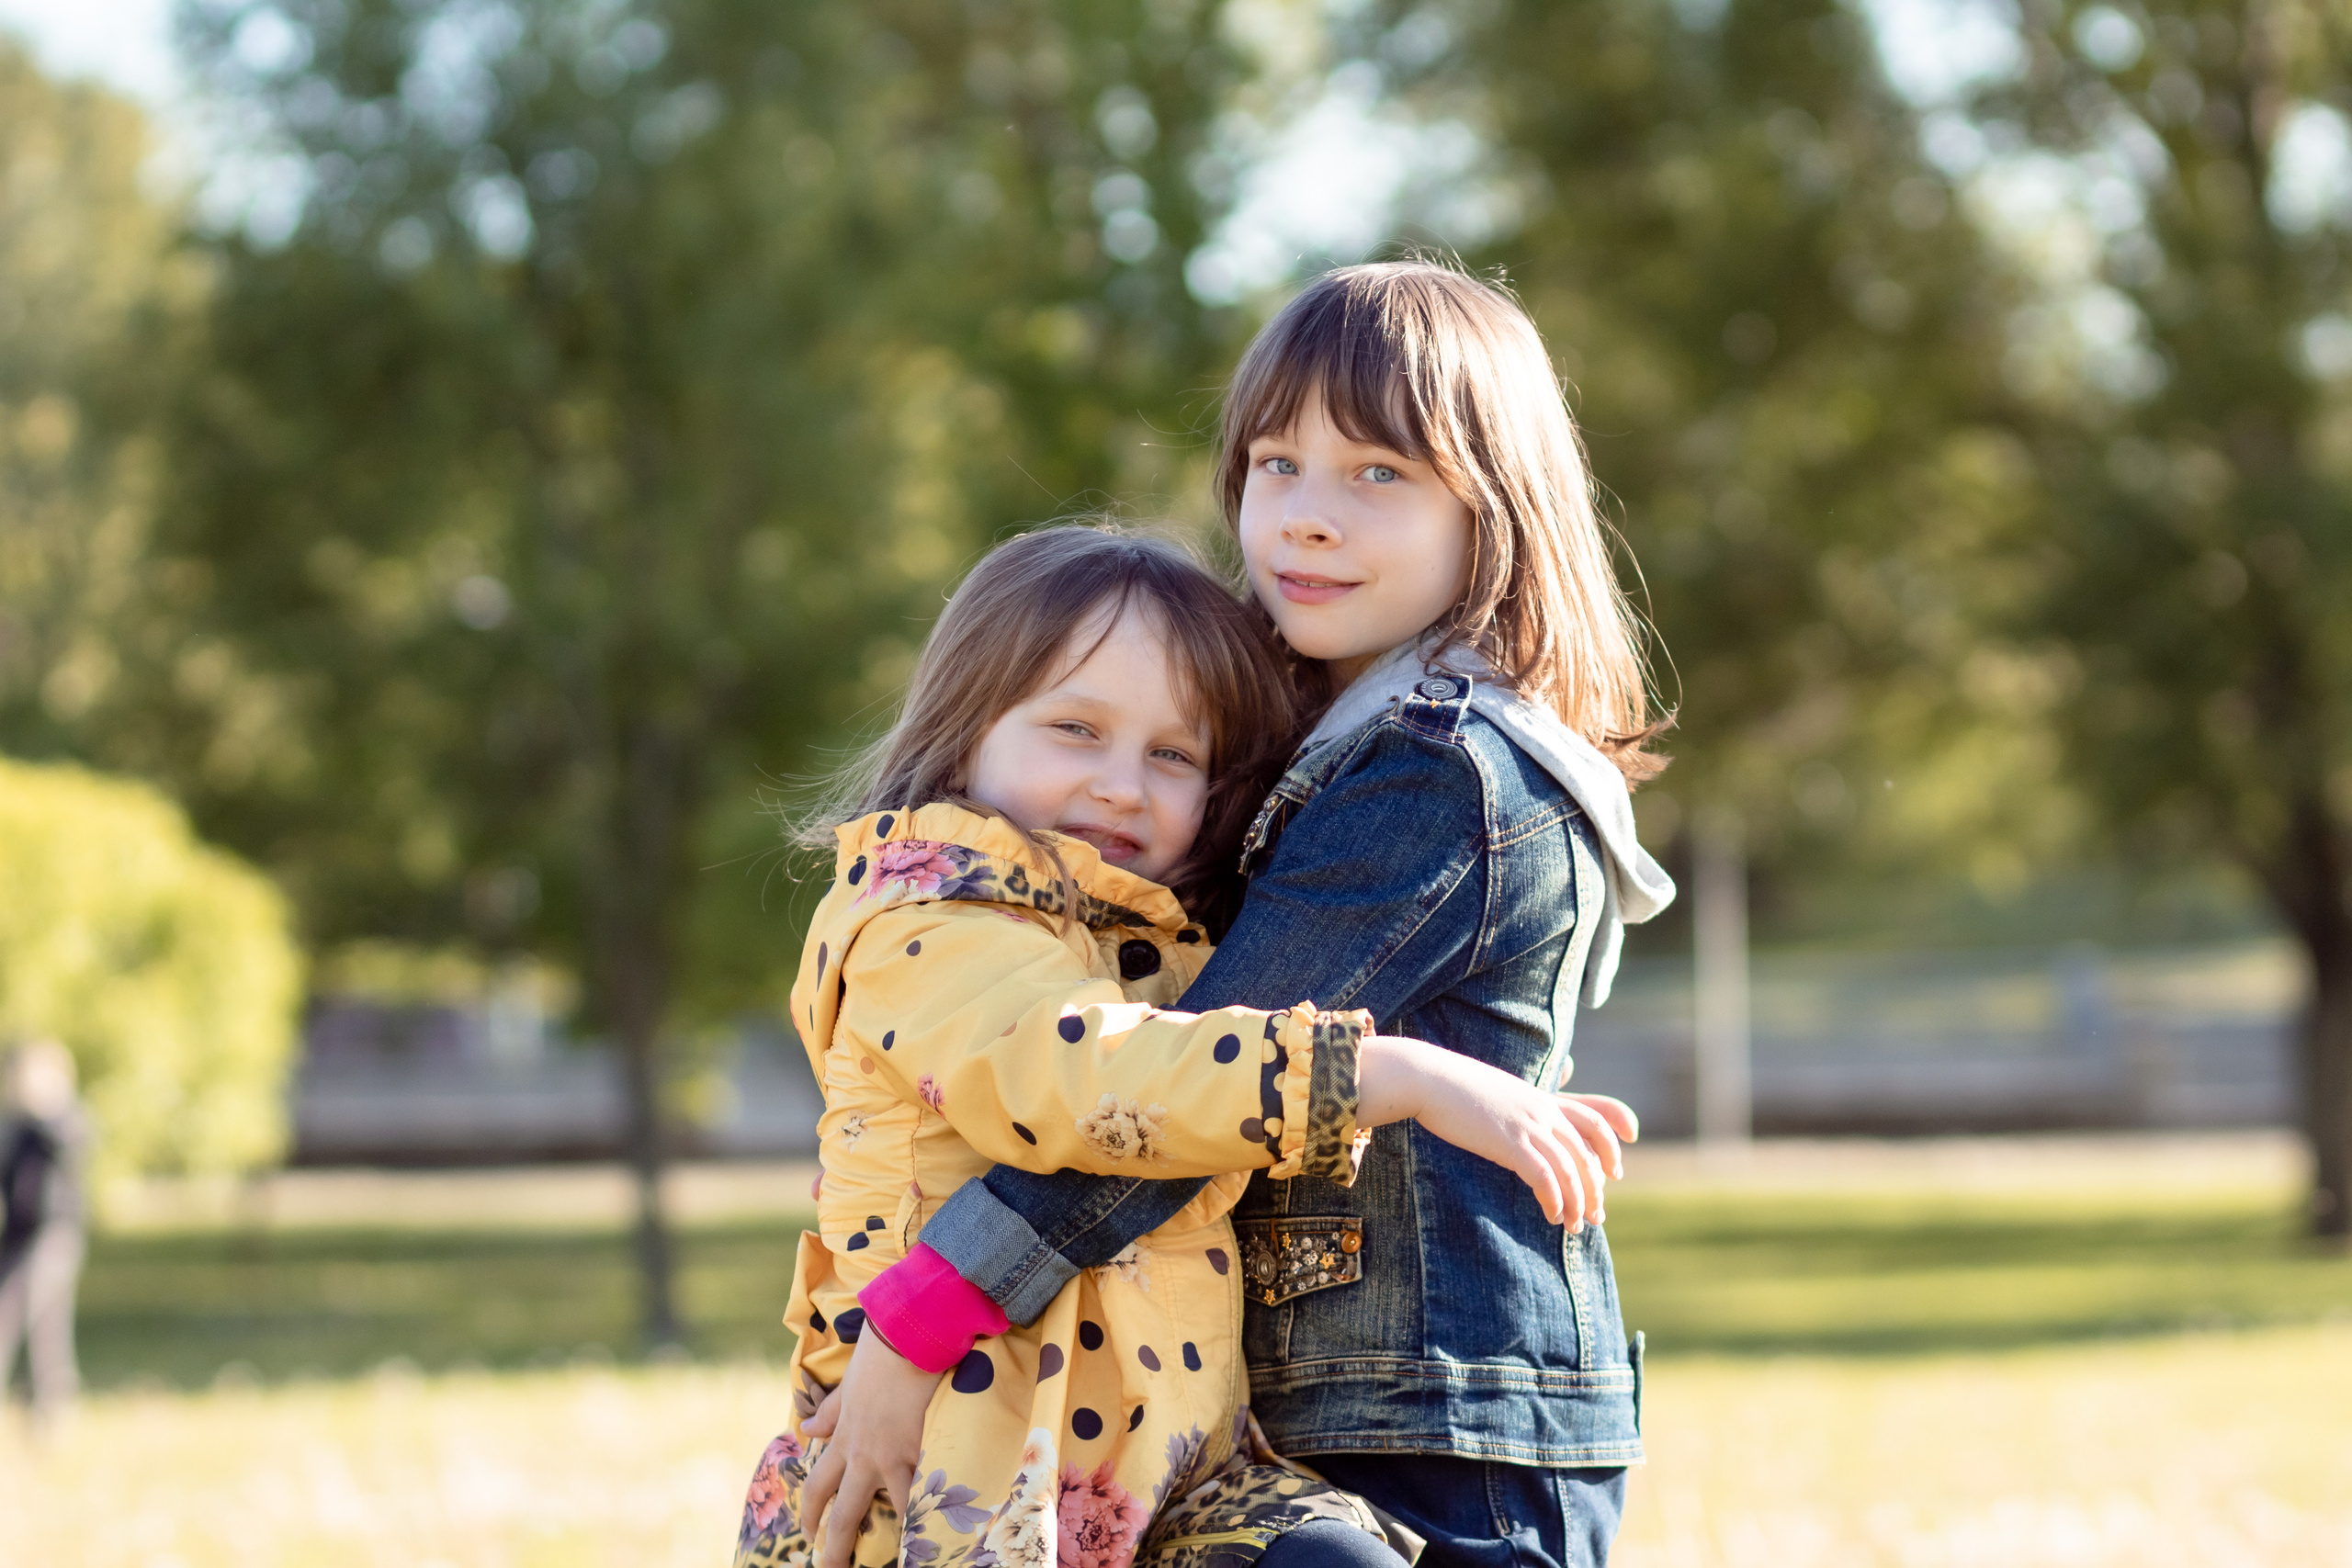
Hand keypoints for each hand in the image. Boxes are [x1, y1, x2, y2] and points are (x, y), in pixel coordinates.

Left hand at [796, 1328, 942, 1567]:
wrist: (908, 1335)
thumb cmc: (879, 1354)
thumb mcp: (847, 1386)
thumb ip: (830, 1412)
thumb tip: (806, 1429)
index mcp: (844, 1437)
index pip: (818, 1486)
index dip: (810, 1514)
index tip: (806, 1535)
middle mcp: (863, 1455)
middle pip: (843, 1514)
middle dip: (834, 1549)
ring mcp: (894, 1457)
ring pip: (890, 1511)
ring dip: (895, 1540)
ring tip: (899, 1562)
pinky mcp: (923, 1450)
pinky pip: (926, 1491)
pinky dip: (932, 1511)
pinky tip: (940, 1533)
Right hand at [1358, 1036, 1638, 1228]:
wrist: (1427, 1078)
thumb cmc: (1453, 1088)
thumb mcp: (1496, 1093)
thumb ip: (1516, 1107)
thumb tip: (1519, 1127)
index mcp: (1542, 1099)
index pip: (1596, 1120)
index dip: (1612, 1146)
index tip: (1615, 1172)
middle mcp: (1543, 1111)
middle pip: (1587, 1154)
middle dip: (1596, 1189)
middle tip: (1595, 1216)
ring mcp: (1528, 1126)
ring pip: (1571, 1170)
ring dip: (1577, 1203)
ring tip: (1573, 1226)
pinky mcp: (1510, 1143)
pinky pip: (1545, 1178)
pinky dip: (1554, 1200)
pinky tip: (1551, 1216)